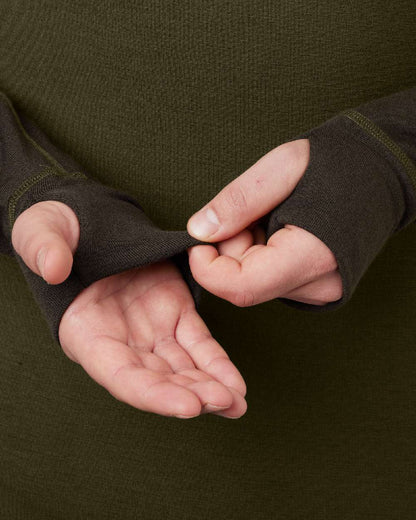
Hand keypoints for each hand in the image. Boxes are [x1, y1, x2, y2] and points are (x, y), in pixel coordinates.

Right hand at [11, 201, 246, 418]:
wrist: (90, 225)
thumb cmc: (58, 232)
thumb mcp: (41, 231)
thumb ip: (43, 247)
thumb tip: (53, 267)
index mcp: (86, 332)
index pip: (120, 375)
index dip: (153, 394)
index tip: (187, 406)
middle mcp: (121, 342)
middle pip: (157, 380)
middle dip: (190, 395)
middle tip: (224, 402)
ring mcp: (151, 330)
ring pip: (182, 368)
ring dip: (209, 387)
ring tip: (237, 403)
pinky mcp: (176, 314)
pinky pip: (199, 343)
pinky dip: (217, 363)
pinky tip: (236, 384)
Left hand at [186, 139, 342, 305]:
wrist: (381, 172)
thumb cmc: (337, 163)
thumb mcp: (282, 166)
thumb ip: (238, 200)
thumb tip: (198, 232)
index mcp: (312, 255)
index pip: (242, 288)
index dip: (208, 269)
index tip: (198, 241)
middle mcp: (319, 284)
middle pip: (244, 285)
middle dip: (231, 248)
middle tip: (251, 212)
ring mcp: (321, 290)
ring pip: (255, 283)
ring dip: (247, 251)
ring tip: (271, 217)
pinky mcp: (317, 288)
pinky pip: (270, 280)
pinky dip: (262, 257)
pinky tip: (280, 231)